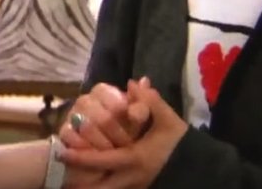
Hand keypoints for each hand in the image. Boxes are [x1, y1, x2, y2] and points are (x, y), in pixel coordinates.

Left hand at [59, 80, 187, 188]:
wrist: (199, 167)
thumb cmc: (180, 142)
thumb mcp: (168, 119)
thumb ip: (150, 101)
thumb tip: (134, 82)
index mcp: (135, 158)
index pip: (102, 160)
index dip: (80, 157)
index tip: (62, 152)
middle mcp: (132, 177)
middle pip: (99, 188)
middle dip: (79, 185)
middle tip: (61, 178)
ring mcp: (135, 186)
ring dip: (89, 187)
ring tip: (70, 183)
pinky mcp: (138, 188)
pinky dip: (100, 186)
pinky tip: (89, 183)